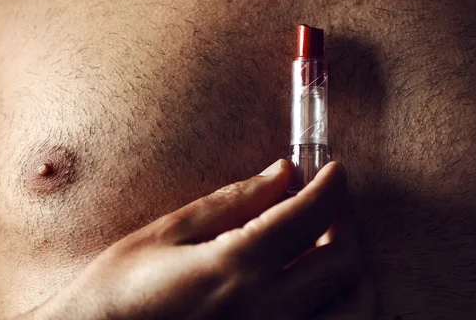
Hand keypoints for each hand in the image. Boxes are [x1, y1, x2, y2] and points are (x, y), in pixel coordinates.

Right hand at [21, 160, 376, 319]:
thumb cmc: (119, 292)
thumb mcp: (169, 234)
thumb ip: (235, 202)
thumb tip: (285, 173)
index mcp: (237, 268)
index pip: (310, 215)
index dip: (331, 186)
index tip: (335, 170)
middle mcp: (268, 311)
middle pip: (344, 261)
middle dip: (346, 221)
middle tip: (330, 204)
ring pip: (356, 307)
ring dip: (354, 271)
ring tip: (329, 247)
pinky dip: (339, 304)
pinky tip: (315, 287)